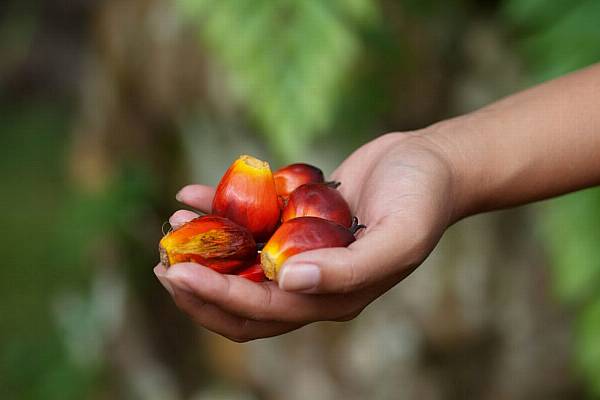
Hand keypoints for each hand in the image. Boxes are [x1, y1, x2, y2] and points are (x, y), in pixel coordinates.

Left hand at [154, 130, 459, 340]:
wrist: (432, 164)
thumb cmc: (422, 200)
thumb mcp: (398, 237)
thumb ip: (348, 270)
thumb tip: (287, 282)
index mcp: (333, 298)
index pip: (263, 311)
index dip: (217, 296)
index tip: (177, 273)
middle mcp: (311, 283)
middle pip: (242, 301)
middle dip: (199, 288)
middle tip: (162, 262)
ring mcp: (302, 252)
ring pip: (241, 264)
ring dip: (204, 250)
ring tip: (172, 226)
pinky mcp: (297, 221)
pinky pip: (251, 223)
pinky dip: (220, 212)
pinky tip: (193, 193)